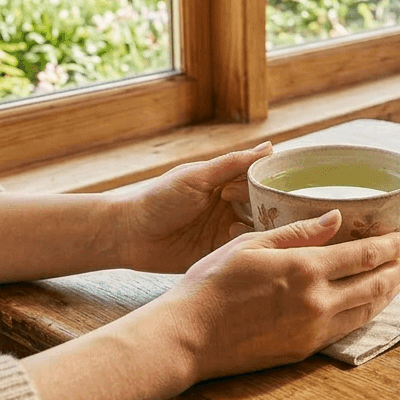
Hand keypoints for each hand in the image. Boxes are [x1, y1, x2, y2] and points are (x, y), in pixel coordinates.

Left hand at [111, 142, 271, 272]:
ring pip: (258, 229)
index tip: (269, 187)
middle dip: (268, 208)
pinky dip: (246, 245)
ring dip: (258, 227)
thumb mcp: (197, 177)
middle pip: (264, 206)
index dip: (267, 184)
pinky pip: (242, 250)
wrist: (130, 234)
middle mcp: (230, 205)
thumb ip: (232, 164)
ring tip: (243, 223)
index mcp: (226, 183)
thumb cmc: (158, 199)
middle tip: (262, 210)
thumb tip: (270, 147)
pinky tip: (233, 238)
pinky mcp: (218, 252)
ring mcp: (225, 230)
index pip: (260, 181)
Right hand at [152, 210, 399, 381]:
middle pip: (374, 283)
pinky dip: (365, 313)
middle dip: (397, 269)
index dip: (391, 246)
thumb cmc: (211, 283)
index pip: (365, 255)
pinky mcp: (304, 349)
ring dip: (387, 293)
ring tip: (397, 279)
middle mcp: (318, 300)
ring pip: (365, 309)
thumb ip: (298, 232)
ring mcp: (313, 329)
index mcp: (306, 267)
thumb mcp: (252, 244)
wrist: (189, 336)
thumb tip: (336, 218)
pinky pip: (347, 329)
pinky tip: (368, 305)